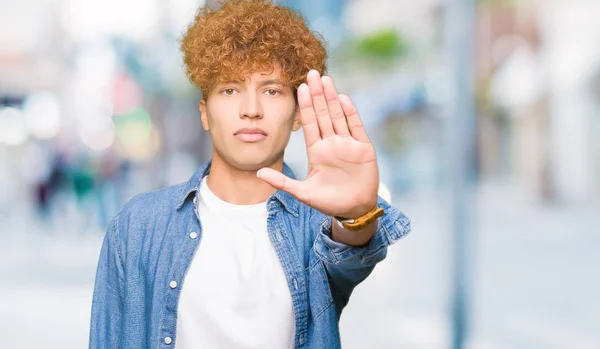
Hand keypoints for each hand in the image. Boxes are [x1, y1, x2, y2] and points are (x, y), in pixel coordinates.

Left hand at [257, 70, 378, 217]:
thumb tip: (258, 173)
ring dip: (332, 98)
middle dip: (317, 94)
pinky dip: (350, 113)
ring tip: (325, 80)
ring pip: (338, 116)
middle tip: (311, 73)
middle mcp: (331, 143)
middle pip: (323, 114)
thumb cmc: (329, 202)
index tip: (298, 87)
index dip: (304, 105)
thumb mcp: (303, 192)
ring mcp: (347, 144)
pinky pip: (356, 127)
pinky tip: (343, 98)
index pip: (309, 123)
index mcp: (317, 151)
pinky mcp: (363, 148)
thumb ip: (282, 182)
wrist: (354, 210)